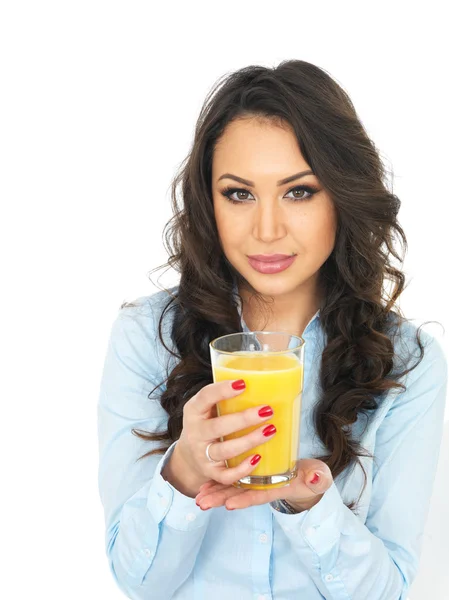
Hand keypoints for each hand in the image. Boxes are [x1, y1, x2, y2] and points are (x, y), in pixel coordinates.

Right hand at [175, 379, 278, 492]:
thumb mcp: (206, 408)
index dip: (222, 390)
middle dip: (244, 419)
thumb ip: (223, 397)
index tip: (243, 384)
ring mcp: (202, 455)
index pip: (205, 397)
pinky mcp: (210, 473)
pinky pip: (226, 475)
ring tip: (270, 430)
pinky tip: (258, 458)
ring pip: (225, 450)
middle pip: (218, 427)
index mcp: (194, 411)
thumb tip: (260, 383)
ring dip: (249, 441)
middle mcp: (196, 434)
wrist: (188, 456)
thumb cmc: (206, 424)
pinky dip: (242, 469)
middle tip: (267, 410)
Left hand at [195, 459, 332, 511]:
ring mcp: (256, 483)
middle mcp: (263, 488)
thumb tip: (316, 478)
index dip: (245, 499)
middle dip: (221, 499)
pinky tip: (203, 485)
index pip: (259, 495)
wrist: (308, 478)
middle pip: (240, 494)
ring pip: (232, 488)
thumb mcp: (319, 476)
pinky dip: (217, 482)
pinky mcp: (251, 476)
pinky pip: (232, 479)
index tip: (230, 505)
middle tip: (202, 503)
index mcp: (277, 488)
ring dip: (215, 493)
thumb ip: (318, 478)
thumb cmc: (313, 477)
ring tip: (198, 498)